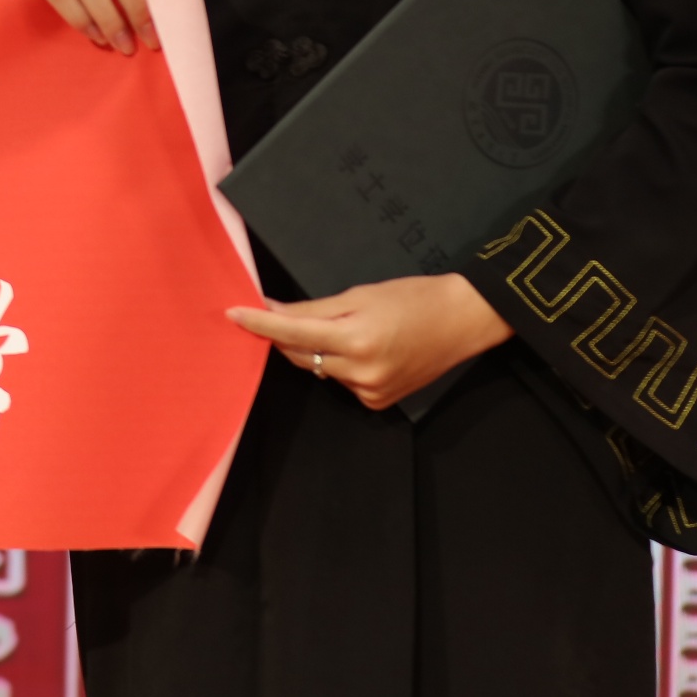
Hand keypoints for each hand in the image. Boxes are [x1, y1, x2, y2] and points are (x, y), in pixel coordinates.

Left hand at [228, 273, 510, 411]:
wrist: (462, 321)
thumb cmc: (414, 298)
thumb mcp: (361, 294)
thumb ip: (315, 308)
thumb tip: (275, 311)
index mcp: (357, 339)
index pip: (293, 334)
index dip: (261, 325)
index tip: (234, 314)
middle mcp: (361, 372)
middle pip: (301, 355)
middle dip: (286, 336)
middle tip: (279, 313)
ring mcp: (371, 391)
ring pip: (320, 370)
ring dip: (316, 350)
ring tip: (343, 328)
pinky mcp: (378, 402)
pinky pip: (341, 383)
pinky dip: (339, 366)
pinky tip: (361, 350)